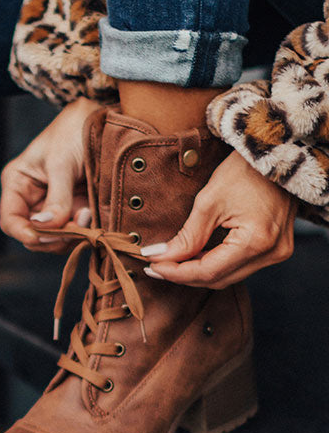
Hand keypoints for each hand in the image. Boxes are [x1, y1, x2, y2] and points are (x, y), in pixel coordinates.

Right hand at [0, 97, 100, 252]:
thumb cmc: (73, 131)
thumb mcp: (62, 163)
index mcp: (18, 184)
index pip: (10, 221)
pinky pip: (73, 232)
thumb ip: (56, 199)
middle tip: (74, 228)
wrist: (102, 119)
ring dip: (71, 235)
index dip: (24, 233)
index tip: (42, 237)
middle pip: (33, 236)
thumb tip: (43, 227)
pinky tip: (91, 213)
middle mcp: (32, 200)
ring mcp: (53, 208)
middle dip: (53, 237)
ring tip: (86, 214)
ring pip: (55, 239)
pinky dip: (83, 230)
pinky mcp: (73, 211)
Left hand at [141, 150, 296, 287]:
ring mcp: (277, 252)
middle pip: (218, 279)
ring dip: (199, 271)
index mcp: (256, 241)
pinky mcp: (276, 249)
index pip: (208, 272)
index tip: (152, 267)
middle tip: (157, 267)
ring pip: (228, 276)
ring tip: (173, 263)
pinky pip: (240, 267)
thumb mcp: (210, 201)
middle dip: (184, 275)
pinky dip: (216, 264)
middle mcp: (271, 253)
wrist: (280, 153)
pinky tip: (196, 257)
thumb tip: (158, 257)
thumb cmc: (246, 169)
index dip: (176, 273)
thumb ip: (186, 236)